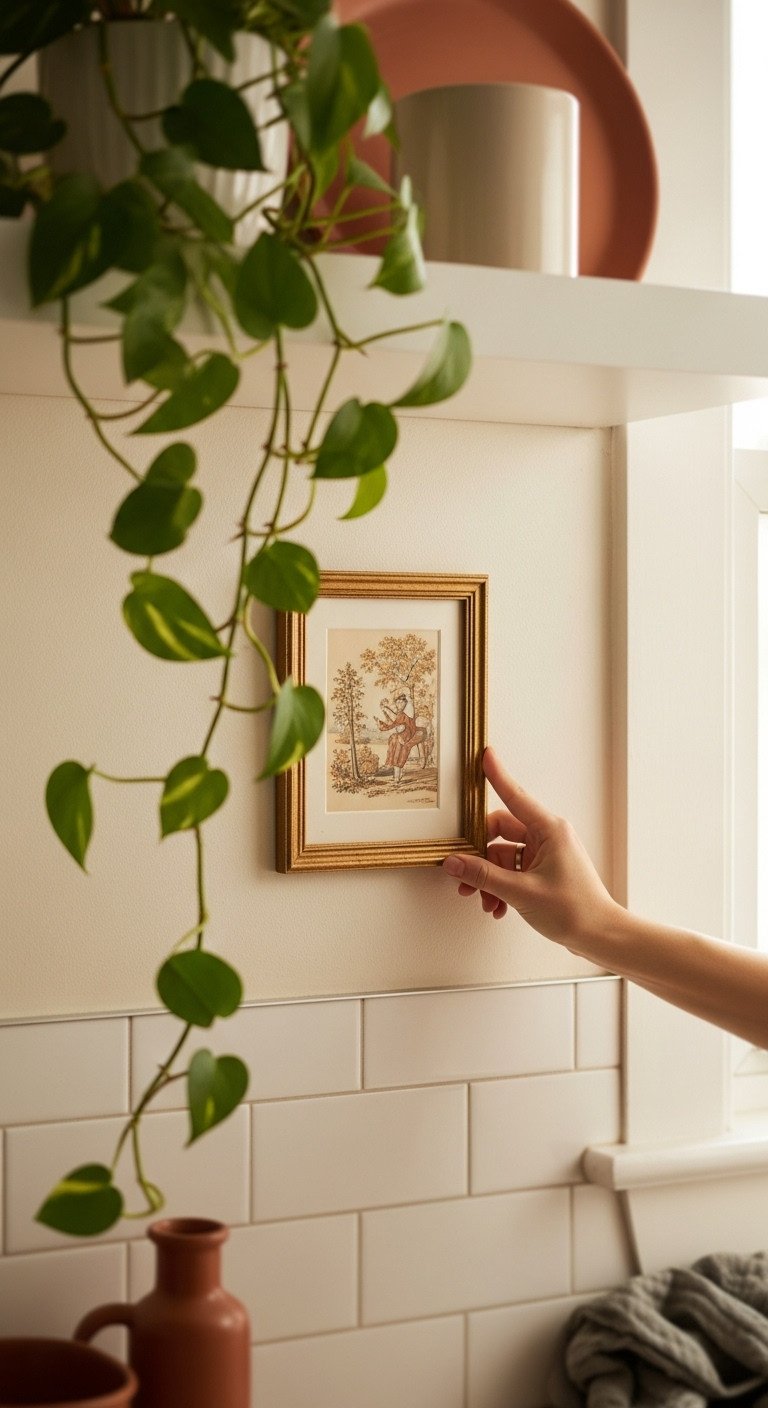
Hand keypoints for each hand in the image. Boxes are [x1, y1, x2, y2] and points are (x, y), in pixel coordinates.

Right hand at [442, 748, 620, 952]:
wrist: (601, 936)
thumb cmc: (574, 910)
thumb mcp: (521, 892)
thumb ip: (483, 875)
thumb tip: (454, 862)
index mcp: (550, 830)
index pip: (515, 796)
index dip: (497, 775)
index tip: (485, 755)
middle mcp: (549, 837)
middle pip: (500, 832)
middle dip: (479, 856)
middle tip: (462, 875)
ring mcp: (547, 855)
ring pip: (504, 856)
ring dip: (490, 878)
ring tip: (484, 901)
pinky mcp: (545, 872)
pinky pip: (514, 871)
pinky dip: (502, 887)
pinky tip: (497, 908)